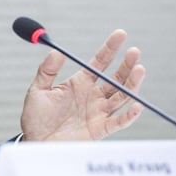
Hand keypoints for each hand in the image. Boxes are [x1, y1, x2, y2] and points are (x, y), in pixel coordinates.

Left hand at [20, 29, 145, 140]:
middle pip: (115, 78)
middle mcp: (93, 96)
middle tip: (134, 52)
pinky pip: (119, 122)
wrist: (36, 142)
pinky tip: (137, 104)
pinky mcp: (100, 129)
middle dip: (126, 65)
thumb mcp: (37, 90)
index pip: (100, 62)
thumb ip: (47, 70)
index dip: (110, 48)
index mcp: (80, 83)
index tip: (121, 34)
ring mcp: (98, 112)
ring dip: (132, 84)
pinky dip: (130, 115)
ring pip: (121, 96)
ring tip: (139, 69)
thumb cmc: (36, 117)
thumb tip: (56, 52)